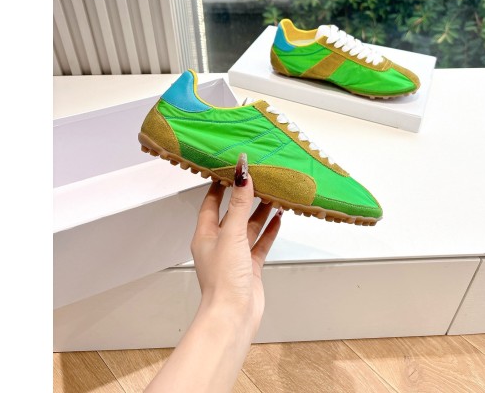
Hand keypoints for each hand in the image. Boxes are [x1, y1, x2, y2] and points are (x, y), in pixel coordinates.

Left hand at [190, 153, 281, 339]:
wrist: (234, 315)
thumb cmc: (223, 279)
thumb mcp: (231, 234)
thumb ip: (238, 204)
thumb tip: (243, 176)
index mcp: (205, 235)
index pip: (210, 203)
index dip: (219, 186)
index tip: (230, 170)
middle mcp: (219, 244)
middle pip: (232, 214)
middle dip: (244, 197)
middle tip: (258, 179)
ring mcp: (235, 256)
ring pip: (248, 227)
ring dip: (260, 212)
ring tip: (273, 195)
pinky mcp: (250, 267)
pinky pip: (260, 243)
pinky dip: (269, 230)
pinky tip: (278, 219)